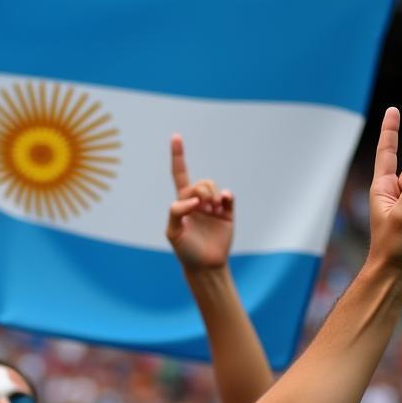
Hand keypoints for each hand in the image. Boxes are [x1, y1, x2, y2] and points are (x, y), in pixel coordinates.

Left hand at [166, 135, 233, 270]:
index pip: (179, 175)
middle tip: (203, 207)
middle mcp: (198, 201)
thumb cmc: (185, 250)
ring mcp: (213, 207)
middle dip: (202, 191)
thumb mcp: (172, 233)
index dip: (178, 156)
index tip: (175, 136)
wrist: (205, 265)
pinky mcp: (227, 213)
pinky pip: (229, 196)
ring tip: (212, 210)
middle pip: (201, 182)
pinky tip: (222, 204)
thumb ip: (175, 212)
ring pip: (213, 187)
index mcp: (182, 203)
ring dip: (212, 195)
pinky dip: (226, 197)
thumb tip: (193, 201)